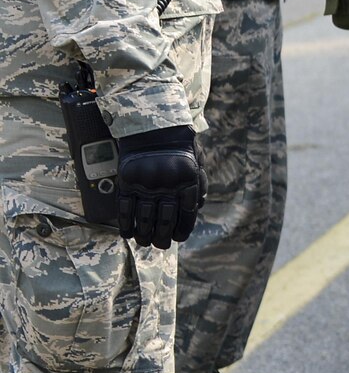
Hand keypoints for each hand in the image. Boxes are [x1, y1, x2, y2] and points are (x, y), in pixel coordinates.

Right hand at [114, 125, 204, 248]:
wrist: (153, 127)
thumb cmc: (179, 146)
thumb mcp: (197, 162)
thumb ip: (199, 183)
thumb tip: (198, 206)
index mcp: (187, 181)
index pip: (187, 214)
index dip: (183, 229)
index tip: (179, 237)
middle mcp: (167, 185)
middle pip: (165, 220)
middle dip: (163, 237)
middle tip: (160, 245)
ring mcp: (146, 184)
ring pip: (144, 218)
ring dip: (144, 234)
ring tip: (144, 241)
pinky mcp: (127, 181)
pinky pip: (125, 208)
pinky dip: (125, 223)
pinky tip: (127, 234)